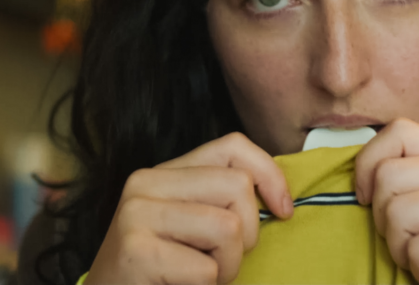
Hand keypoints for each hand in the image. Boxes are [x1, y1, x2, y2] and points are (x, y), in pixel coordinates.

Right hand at [84, 133, 292, 284]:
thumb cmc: (162, 272)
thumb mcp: (192, 226)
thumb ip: (221, 201)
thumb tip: (280, 198)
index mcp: (164, 172)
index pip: (232, 146)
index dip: (270, 175)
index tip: (282, 210)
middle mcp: (145, 183)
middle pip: (238, 186)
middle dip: (248, 233)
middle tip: (222, 260)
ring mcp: (136, 215)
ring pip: (228, 227)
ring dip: (228, 266)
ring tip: (202, 277)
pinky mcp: (136, 253)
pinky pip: (206, 269)